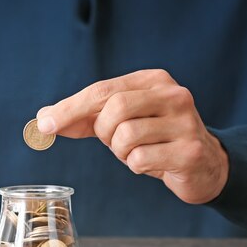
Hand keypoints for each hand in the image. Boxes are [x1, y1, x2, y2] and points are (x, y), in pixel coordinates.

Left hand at [36, 69, 228, 203]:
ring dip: (121, 152)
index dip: (70, 108)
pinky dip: (136, 166)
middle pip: (113, 109)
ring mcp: (185, 122)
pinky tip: (153, 163)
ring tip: (138, 151)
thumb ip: (84, 118)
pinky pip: (140, 160)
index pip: (102, 90)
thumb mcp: (121, 121)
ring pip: (125, 137)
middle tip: (114, 141)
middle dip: (103, 132)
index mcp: (153, 80)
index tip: (45, 125)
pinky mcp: (189, 151)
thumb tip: (43, 119)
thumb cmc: (154, 138)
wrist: (204, 164)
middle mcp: (173, 95)